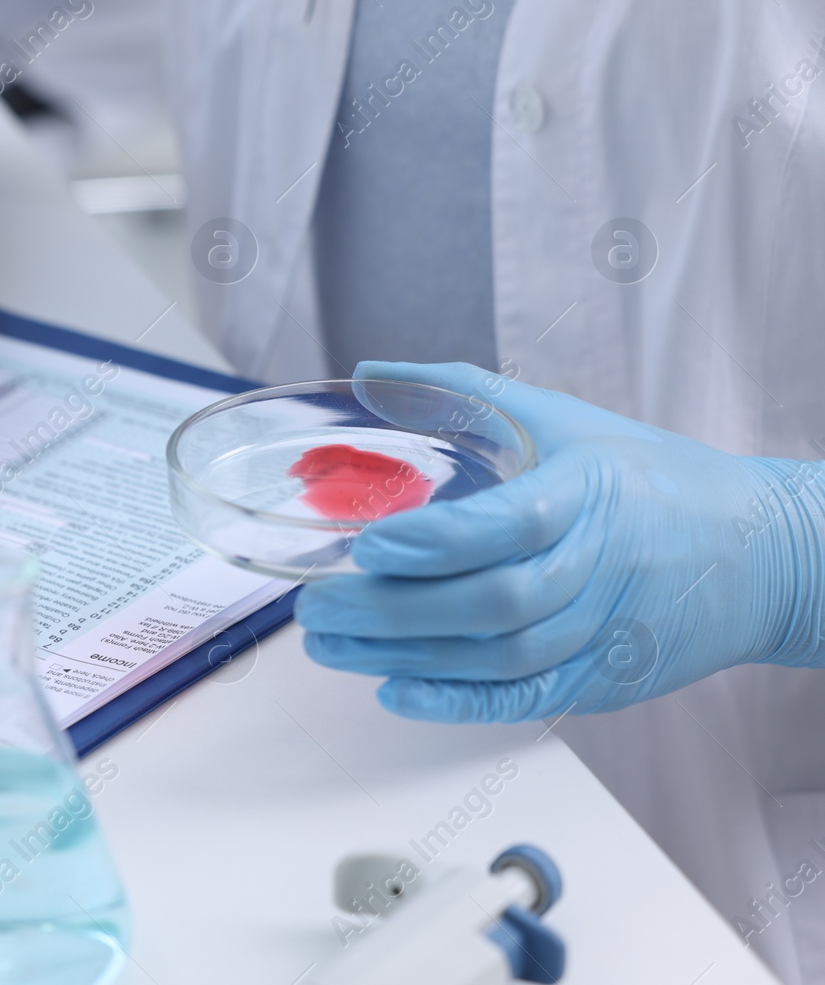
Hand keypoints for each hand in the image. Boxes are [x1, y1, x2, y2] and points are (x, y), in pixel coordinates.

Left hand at [295, 361, 824, 721]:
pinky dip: (457, 703)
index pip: (510, 526)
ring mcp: (602, 633)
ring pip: (498, 657)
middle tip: (317, 605)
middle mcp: (598, 568)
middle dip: (393, 610)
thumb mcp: (560, 416)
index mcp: (589, 494)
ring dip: (404, 657)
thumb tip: (366, 374)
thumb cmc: (646, 476)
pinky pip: (524, 700)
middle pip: (492, 603)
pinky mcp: (601, 680)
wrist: (759, 553)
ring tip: (330, 644)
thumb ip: (457, 390)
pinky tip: (395, 689)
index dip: (437, 542)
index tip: (371, 544)